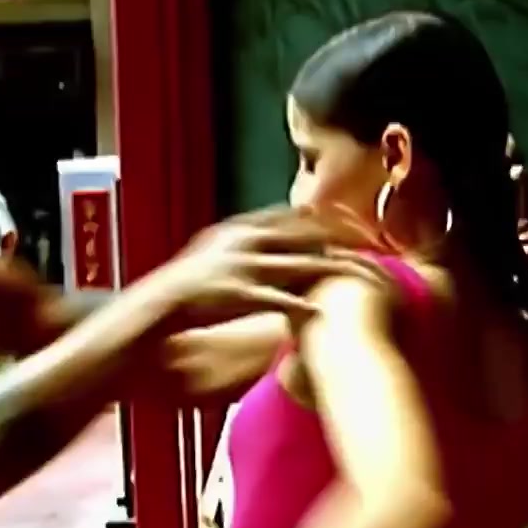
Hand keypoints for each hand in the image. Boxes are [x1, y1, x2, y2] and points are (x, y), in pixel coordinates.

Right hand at [153, 206, 389, 327]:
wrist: (159, 302)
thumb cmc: (189, 284)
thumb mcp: (217, 251)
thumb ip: (246, 243)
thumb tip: (272, 241)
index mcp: (239, 227)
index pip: (290, 214)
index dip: (323, 219)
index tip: (350, 223)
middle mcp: (243, 239)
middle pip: (302, 233)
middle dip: (338, 239)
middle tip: (369, 247)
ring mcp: (240, 265)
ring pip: (295, 263)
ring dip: (329, 270)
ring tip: (358, 277)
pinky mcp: (236, 292)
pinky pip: (275, 298)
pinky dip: (298, 304)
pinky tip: (320, 312)